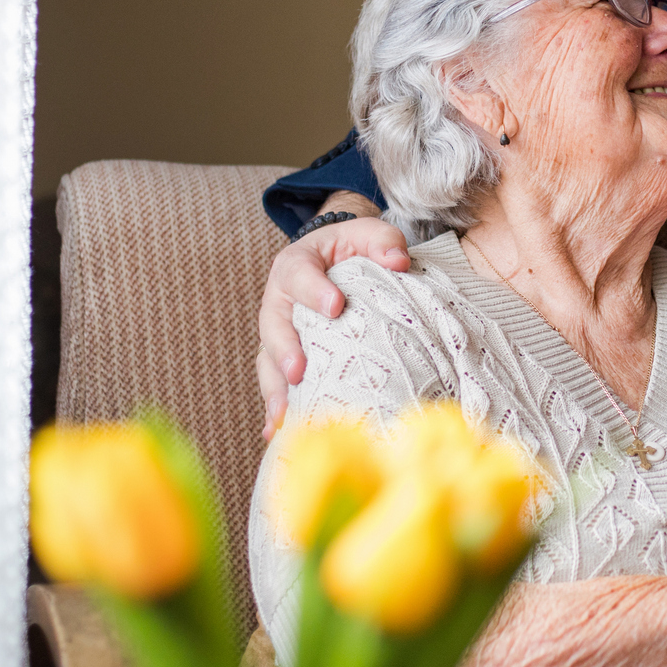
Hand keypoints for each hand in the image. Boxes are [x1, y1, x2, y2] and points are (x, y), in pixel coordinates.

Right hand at [256, 198, 408, 436]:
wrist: (336, 263)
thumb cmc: (352, 250)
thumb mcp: (367, 234)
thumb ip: (382, 240)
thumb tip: (398, 260)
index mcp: (295, 265)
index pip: (298, 274)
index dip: (312, 290)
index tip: (335, 306)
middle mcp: (279, 301)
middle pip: (273, 325)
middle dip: (285, 350)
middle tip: (300, 371)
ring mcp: (279, 333)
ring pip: (268, 361)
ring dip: (275, 390)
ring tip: (285, 416)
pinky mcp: (285, 359)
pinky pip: (276, 384)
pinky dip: (276, 408)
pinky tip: (278, 433)